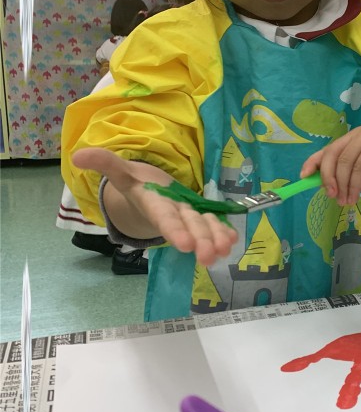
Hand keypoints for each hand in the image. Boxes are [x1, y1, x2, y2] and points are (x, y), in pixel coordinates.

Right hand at [72, 147, 237, 265]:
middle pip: (187, 225)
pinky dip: (223, 230)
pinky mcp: (199, 214)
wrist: (148, 195)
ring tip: (225, 250)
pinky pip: (213, 223)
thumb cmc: (137, 183)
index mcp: (154, 203)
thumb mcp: (121, 171)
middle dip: (199, 240)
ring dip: (215, 238)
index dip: (174, 230)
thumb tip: (77, 155)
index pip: (164, 217)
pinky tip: (232, 239)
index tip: (185, 245)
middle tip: (209, 256)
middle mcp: (173, 212)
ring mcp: (188, 215)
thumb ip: (105, 162)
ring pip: (203, 226)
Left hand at [298, 127, 360, 205]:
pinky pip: (359, 168)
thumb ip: (342, 176)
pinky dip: (354, 185)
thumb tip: (321, 184)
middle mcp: (357, 134)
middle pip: (332, 155)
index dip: (312, 163)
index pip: (326, 149)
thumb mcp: (358, 177)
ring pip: (345, 164)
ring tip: (346, 201)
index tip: (303, 177)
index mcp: (350, 139)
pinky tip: (355, 196)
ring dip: (343, 186)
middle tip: (331, 196)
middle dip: (327, 178)